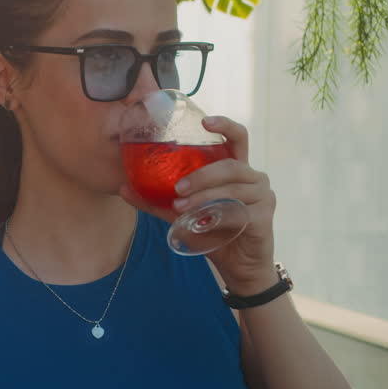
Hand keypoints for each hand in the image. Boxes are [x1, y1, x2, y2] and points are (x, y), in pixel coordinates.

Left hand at [119, 116, 277, 292]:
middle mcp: (254, 177)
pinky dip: (218, 217)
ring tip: (181, 208)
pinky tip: (203, 224)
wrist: (239, 267)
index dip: (224, 125)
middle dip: (201, 176)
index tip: (204, 121)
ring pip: (232, 188)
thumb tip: (122, 188)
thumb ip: (157, 201)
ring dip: (204, 197)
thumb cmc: (214, 234)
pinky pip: (239, 212)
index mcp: (237, 169)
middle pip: (229, 165)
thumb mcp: (183, 215)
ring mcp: (263, 196)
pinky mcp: (265, 217)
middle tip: (177, 188)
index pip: (237, 138)